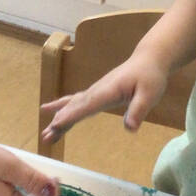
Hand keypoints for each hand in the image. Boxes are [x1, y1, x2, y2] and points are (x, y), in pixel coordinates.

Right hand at [39, 50, 167, 143]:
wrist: (147, 60)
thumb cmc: (150, 77)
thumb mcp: (150, 94)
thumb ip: (138, 110)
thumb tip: (129, 128)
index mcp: (109, 91)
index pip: (88, 105)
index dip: (72, 115)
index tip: (56, 125)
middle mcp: (97, 90)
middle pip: (75, 107)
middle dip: (60, 122)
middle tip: (46, 136)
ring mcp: (94, 91)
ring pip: (72, 105)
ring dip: (58, 119)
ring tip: (46, 133)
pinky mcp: (96, 93)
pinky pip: (76, 102)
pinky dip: (62, 108)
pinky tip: (50, 112)